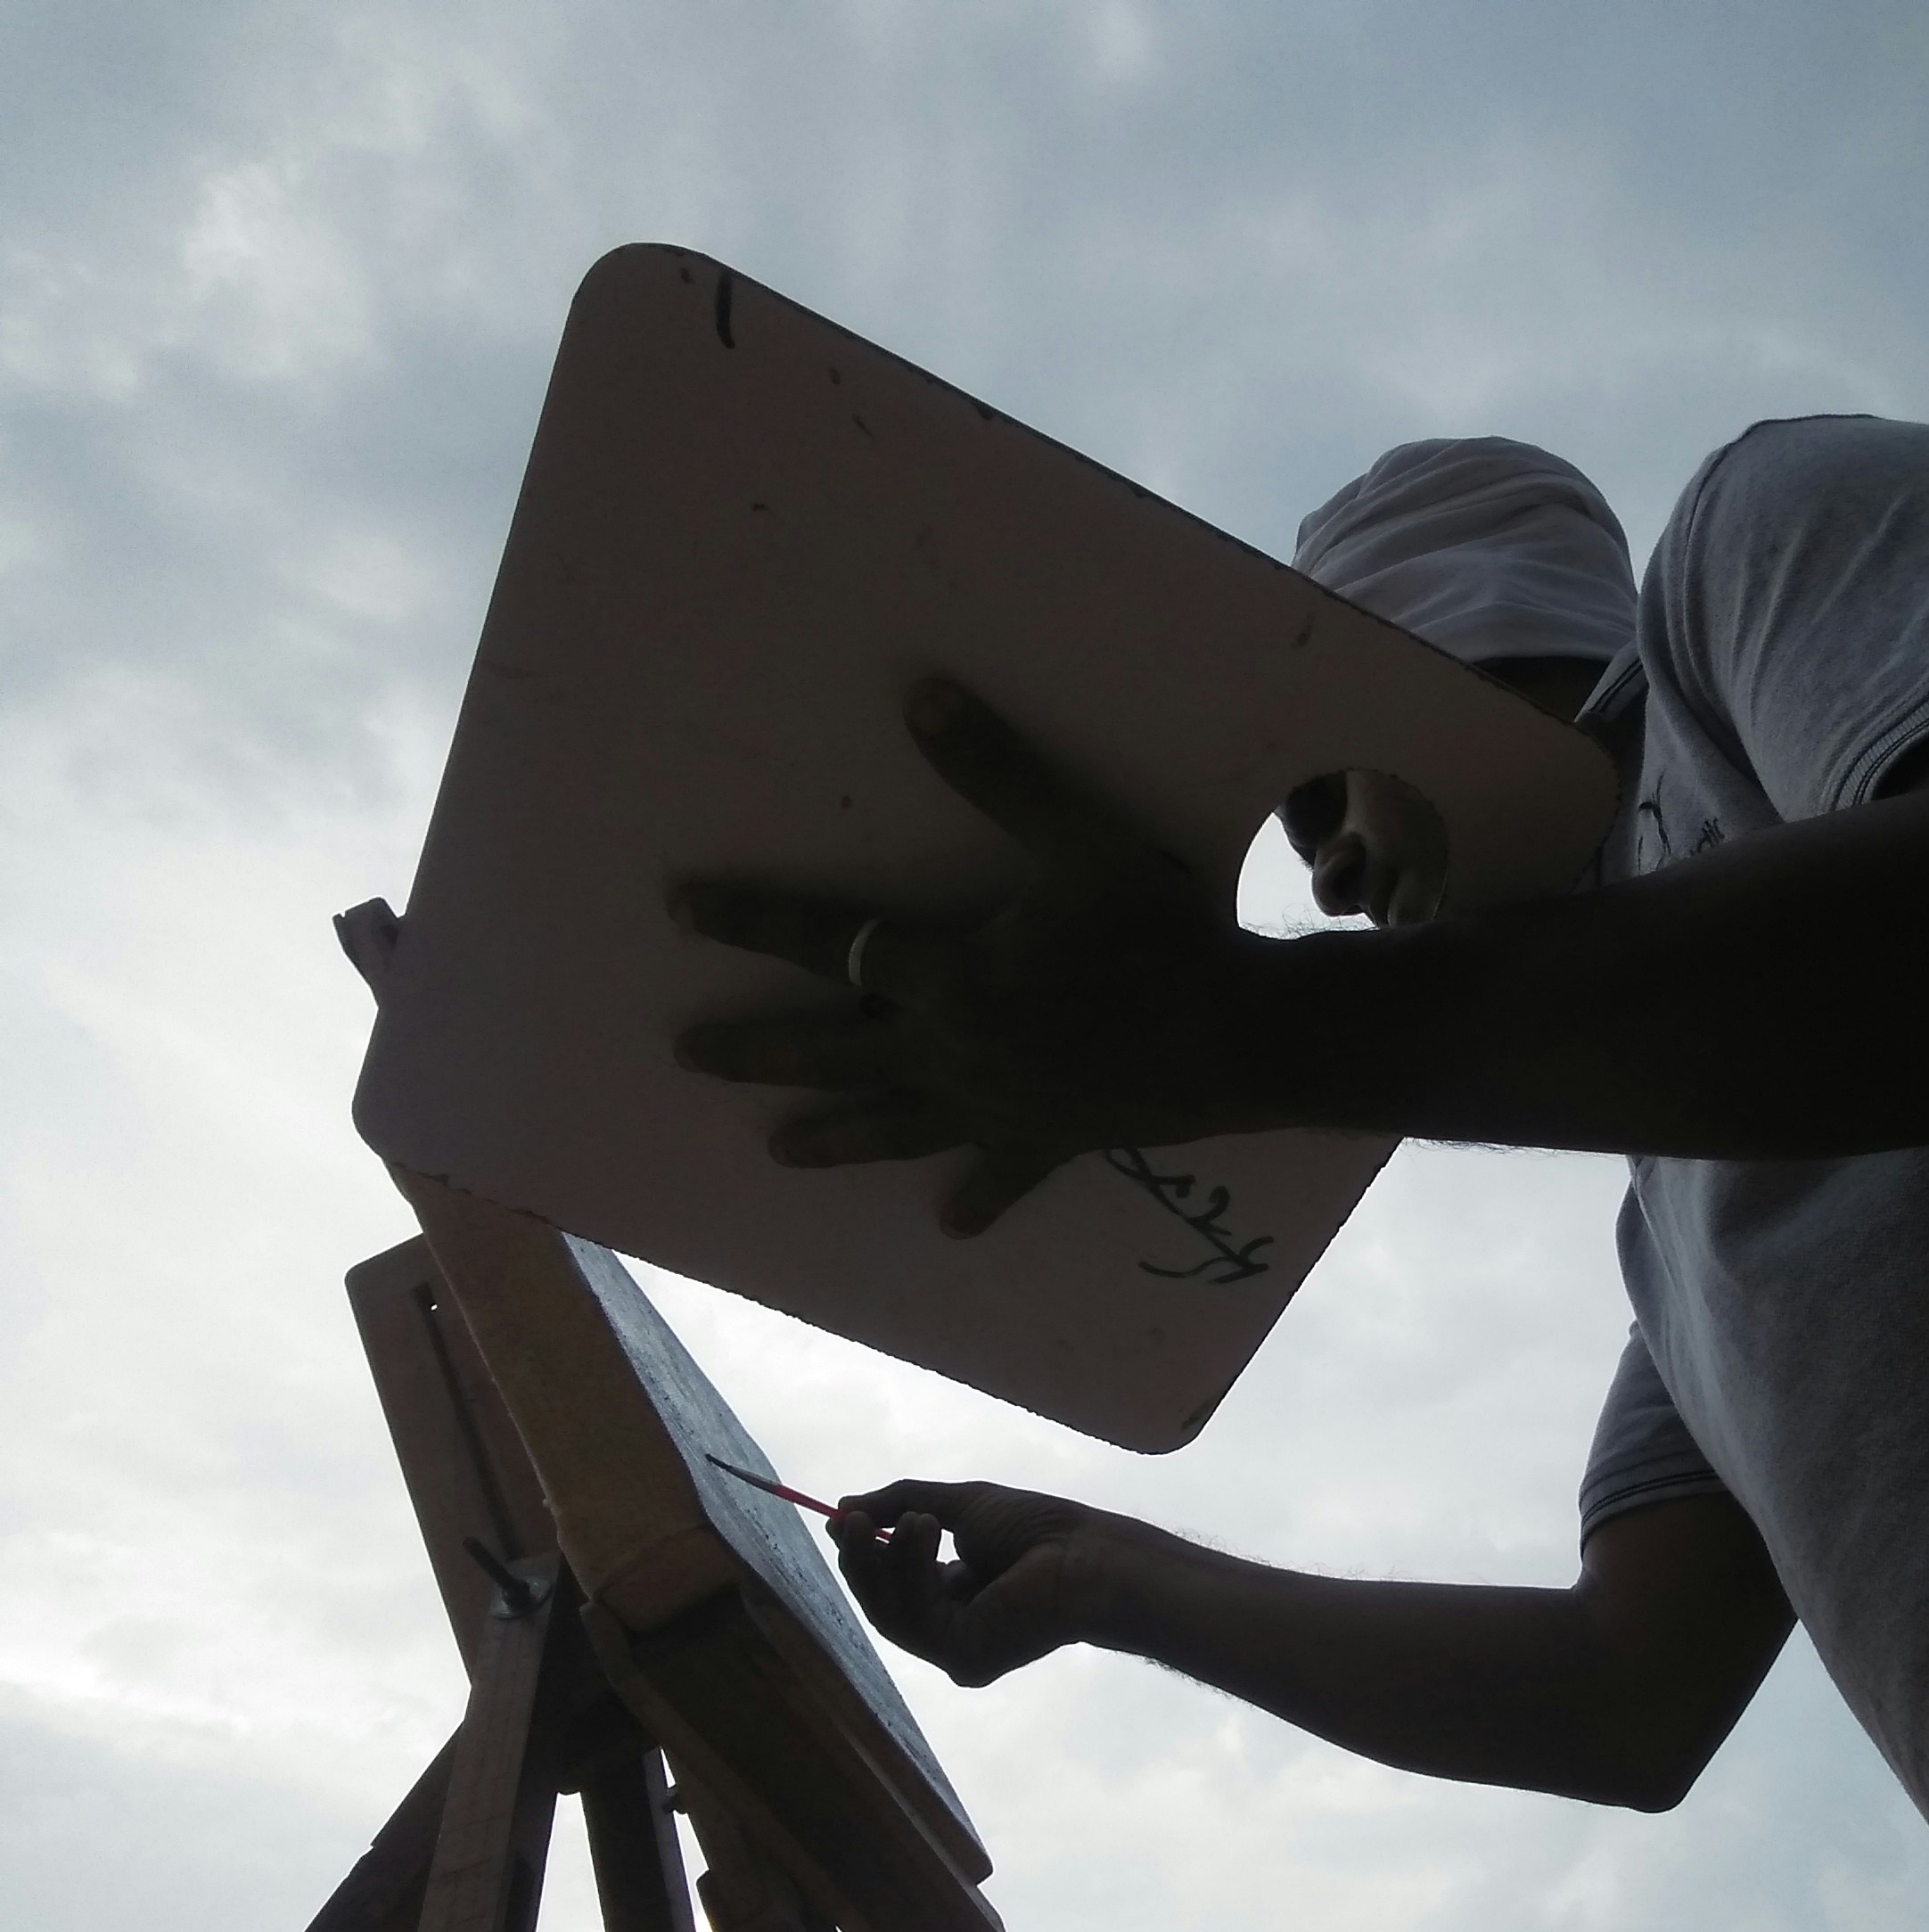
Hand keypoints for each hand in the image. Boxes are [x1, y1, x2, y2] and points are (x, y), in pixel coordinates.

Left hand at [671, 675, 1297, 1233]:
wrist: (1238, 1038)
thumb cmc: (1161, 935)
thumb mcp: (1083, 839)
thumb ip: (1000, 774)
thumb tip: (923, 700)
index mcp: (952, 977)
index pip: (830, 942)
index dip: (753, 921)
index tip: (681, 910)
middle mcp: (955, 1053)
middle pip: (834, 1050)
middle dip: (758, 1050)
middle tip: (689, 1054)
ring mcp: (998, 1110)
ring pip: (894, 1126)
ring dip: (832, 1135)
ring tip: (777, 1147)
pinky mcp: (1048, 1143)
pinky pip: (999, 1177)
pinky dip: (974, 1200)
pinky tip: (949, 1225)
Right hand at [827, 1478, 1120, 1687]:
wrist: (1085, 1553)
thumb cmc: (1038, 1527)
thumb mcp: (959, 1505)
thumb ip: (902, 1504)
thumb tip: (842, 1507)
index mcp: (959, 1597)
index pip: (896, 1584)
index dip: (866, 1555)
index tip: (842, 1519)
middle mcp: (954, 1631)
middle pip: (884, 1604)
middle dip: (862, 1561)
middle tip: (847, 1520)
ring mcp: (957, 1651)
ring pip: (891, 1612)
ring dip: (884, 1560)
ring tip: (899, 1517)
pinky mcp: (963, 1659)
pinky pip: (914, 1616)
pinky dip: (910, 1569)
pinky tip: (922, 1529)